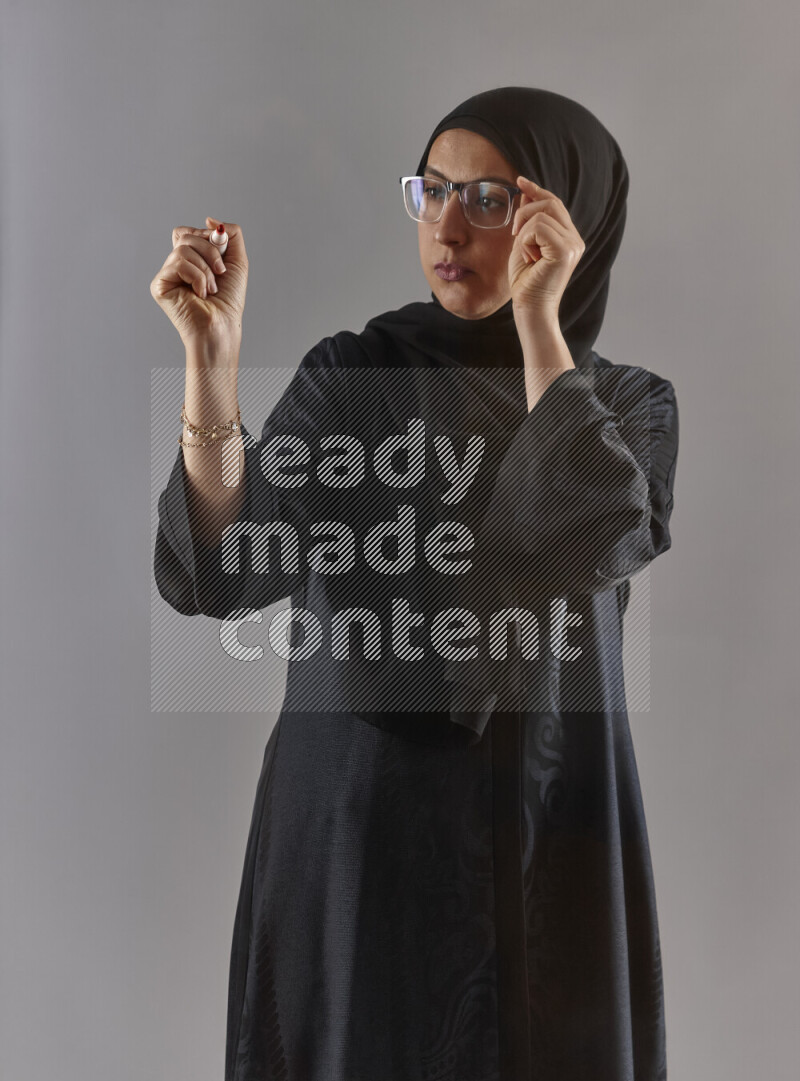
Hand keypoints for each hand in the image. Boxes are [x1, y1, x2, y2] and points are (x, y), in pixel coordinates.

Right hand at [150, 216, 248, 349]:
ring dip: (205, 268)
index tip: (220, 256)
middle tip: (220, 272)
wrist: (222, 325)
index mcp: (190, 259)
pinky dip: (197, 277)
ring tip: (210, 288)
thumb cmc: (229, 300)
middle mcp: (175, 265)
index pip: (187, 232)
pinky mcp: (159, 285)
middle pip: (185, 235)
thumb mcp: (238, 260)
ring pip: (182, 247)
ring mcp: (166, 275)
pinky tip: (200, 294)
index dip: (204, 237)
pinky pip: (178, 263)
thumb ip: (231, 234)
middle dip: (210, 251)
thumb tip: (209, 220)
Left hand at [507, 177, 584, 322]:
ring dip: (523, 232)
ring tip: (525, 254)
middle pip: (550, 202)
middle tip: (514, 234)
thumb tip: (526, 193)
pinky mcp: (565, 251)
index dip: (536, 189)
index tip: (519, 181)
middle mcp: (575, 239)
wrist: (530, 309)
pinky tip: (529, 258)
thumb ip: (527, 221)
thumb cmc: (525, 283)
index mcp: (568, 238)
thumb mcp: (523, 245)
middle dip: (525, 211)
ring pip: (541, 214)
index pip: (554, 203)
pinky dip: (526, 240)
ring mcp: (573, 244)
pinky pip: (538, 227)